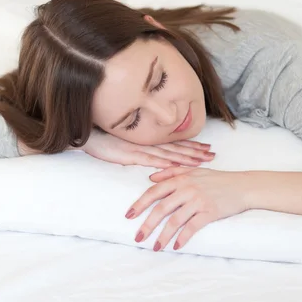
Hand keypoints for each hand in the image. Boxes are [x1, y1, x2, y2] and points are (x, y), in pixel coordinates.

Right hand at [82, 129, 215, 168]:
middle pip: (176, 148)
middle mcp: (148, 143)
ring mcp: (141, 148)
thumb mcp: (128, 145)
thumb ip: (142, 150)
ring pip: (168, 154)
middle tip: (212, 154)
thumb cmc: (107, 140)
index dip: (191, 146)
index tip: (207, 148)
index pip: (175, 143)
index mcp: (149, 140)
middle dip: (195, 152)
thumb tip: (154, 158)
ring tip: (202, 161)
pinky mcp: (131, 155)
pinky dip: (164, 163)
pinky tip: (176, 166)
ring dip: (186, 158)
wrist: (89, 135)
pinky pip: (150, 160)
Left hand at [125, 167, 254, 250]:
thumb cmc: (217, 179)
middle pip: (161, 208)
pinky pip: (192, 227)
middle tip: (138, 237)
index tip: (129, 215)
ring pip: (175, 220)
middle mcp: (187, 189)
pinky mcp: (210, 212)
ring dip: (163, 236)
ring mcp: (198, 201)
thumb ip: (171, 172)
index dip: (140, 204)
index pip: (154, 192)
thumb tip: (151, 178)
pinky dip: (183, 238)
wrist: (242, 186)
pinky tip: (176, 246)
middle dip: (148, 224)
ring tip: (155, 247)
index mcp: (181, 179)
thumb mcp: (193, 171)